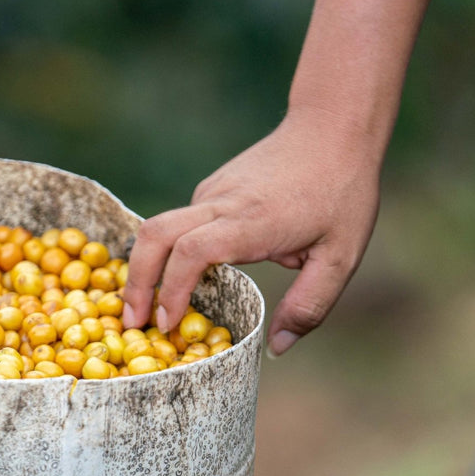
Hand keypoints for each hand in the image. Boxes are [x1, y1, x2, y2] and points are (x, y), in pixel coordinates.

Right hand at [121, 107, 381, 355]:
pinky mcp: (211, 188)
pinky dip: (171, 252)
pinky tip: (185, 275)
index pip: (190, 253)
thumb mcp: (340, 257)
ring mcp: (211, 192)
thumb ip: (309, 305)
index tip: (166, 325)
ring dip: (147, 268)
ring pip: (160, 228)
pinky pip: (181, 223)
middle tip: (132, 321)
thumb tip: (277, 348)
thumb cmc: (342, 192)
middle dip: (136, 281)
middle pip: (154, 236)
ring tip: (147, 306)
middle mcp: (221, 203)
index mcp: (251, 222)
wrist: (331, 127)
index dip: (171, 291)